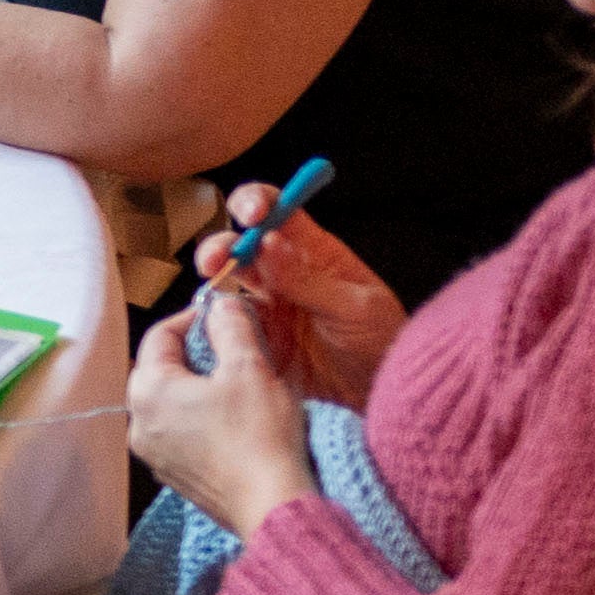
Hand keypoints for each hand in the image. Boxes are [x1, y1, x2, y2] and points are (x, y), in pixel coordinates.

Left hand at [120, 294, 313, 540]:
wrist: (270, 505)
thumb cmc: (259, 435)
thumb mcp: (249, 367)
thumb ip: (230, 326)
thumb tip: (221, 306)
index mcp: (148, 390)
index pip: (159, 335)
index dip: (192, 319)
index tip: (222, 315)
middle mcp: (138, 423)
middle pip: (160, 370)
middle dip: (195, 354)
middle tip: (232, 349)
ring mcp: (153, 454)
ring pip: (170, 403)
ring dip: (198, 387)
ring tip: (237, 385)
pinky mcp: (173, 475)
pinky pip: (179, 433)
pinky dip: (200, 419)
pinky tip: (233, 421)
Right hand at [174, 183, 406, 400]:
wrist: (381, 393)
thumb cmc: (382, 341)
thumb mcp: (356, 307)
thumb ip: (309, 279)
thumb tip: (268, 242)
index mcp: (314, 252)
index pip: (280, 210)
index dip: (258, 201)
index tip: (250, 214)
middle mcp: (284, 273)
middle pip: (241, 244)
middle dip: (221, 245)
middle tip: (216, 260)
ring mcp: (268, 307)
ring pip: (227, 283)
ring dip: (213, 282)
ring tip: (213, 295)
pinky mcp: (257, 340)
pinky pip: (225, 326)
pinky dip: (212, 324)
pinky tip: (214, 328)